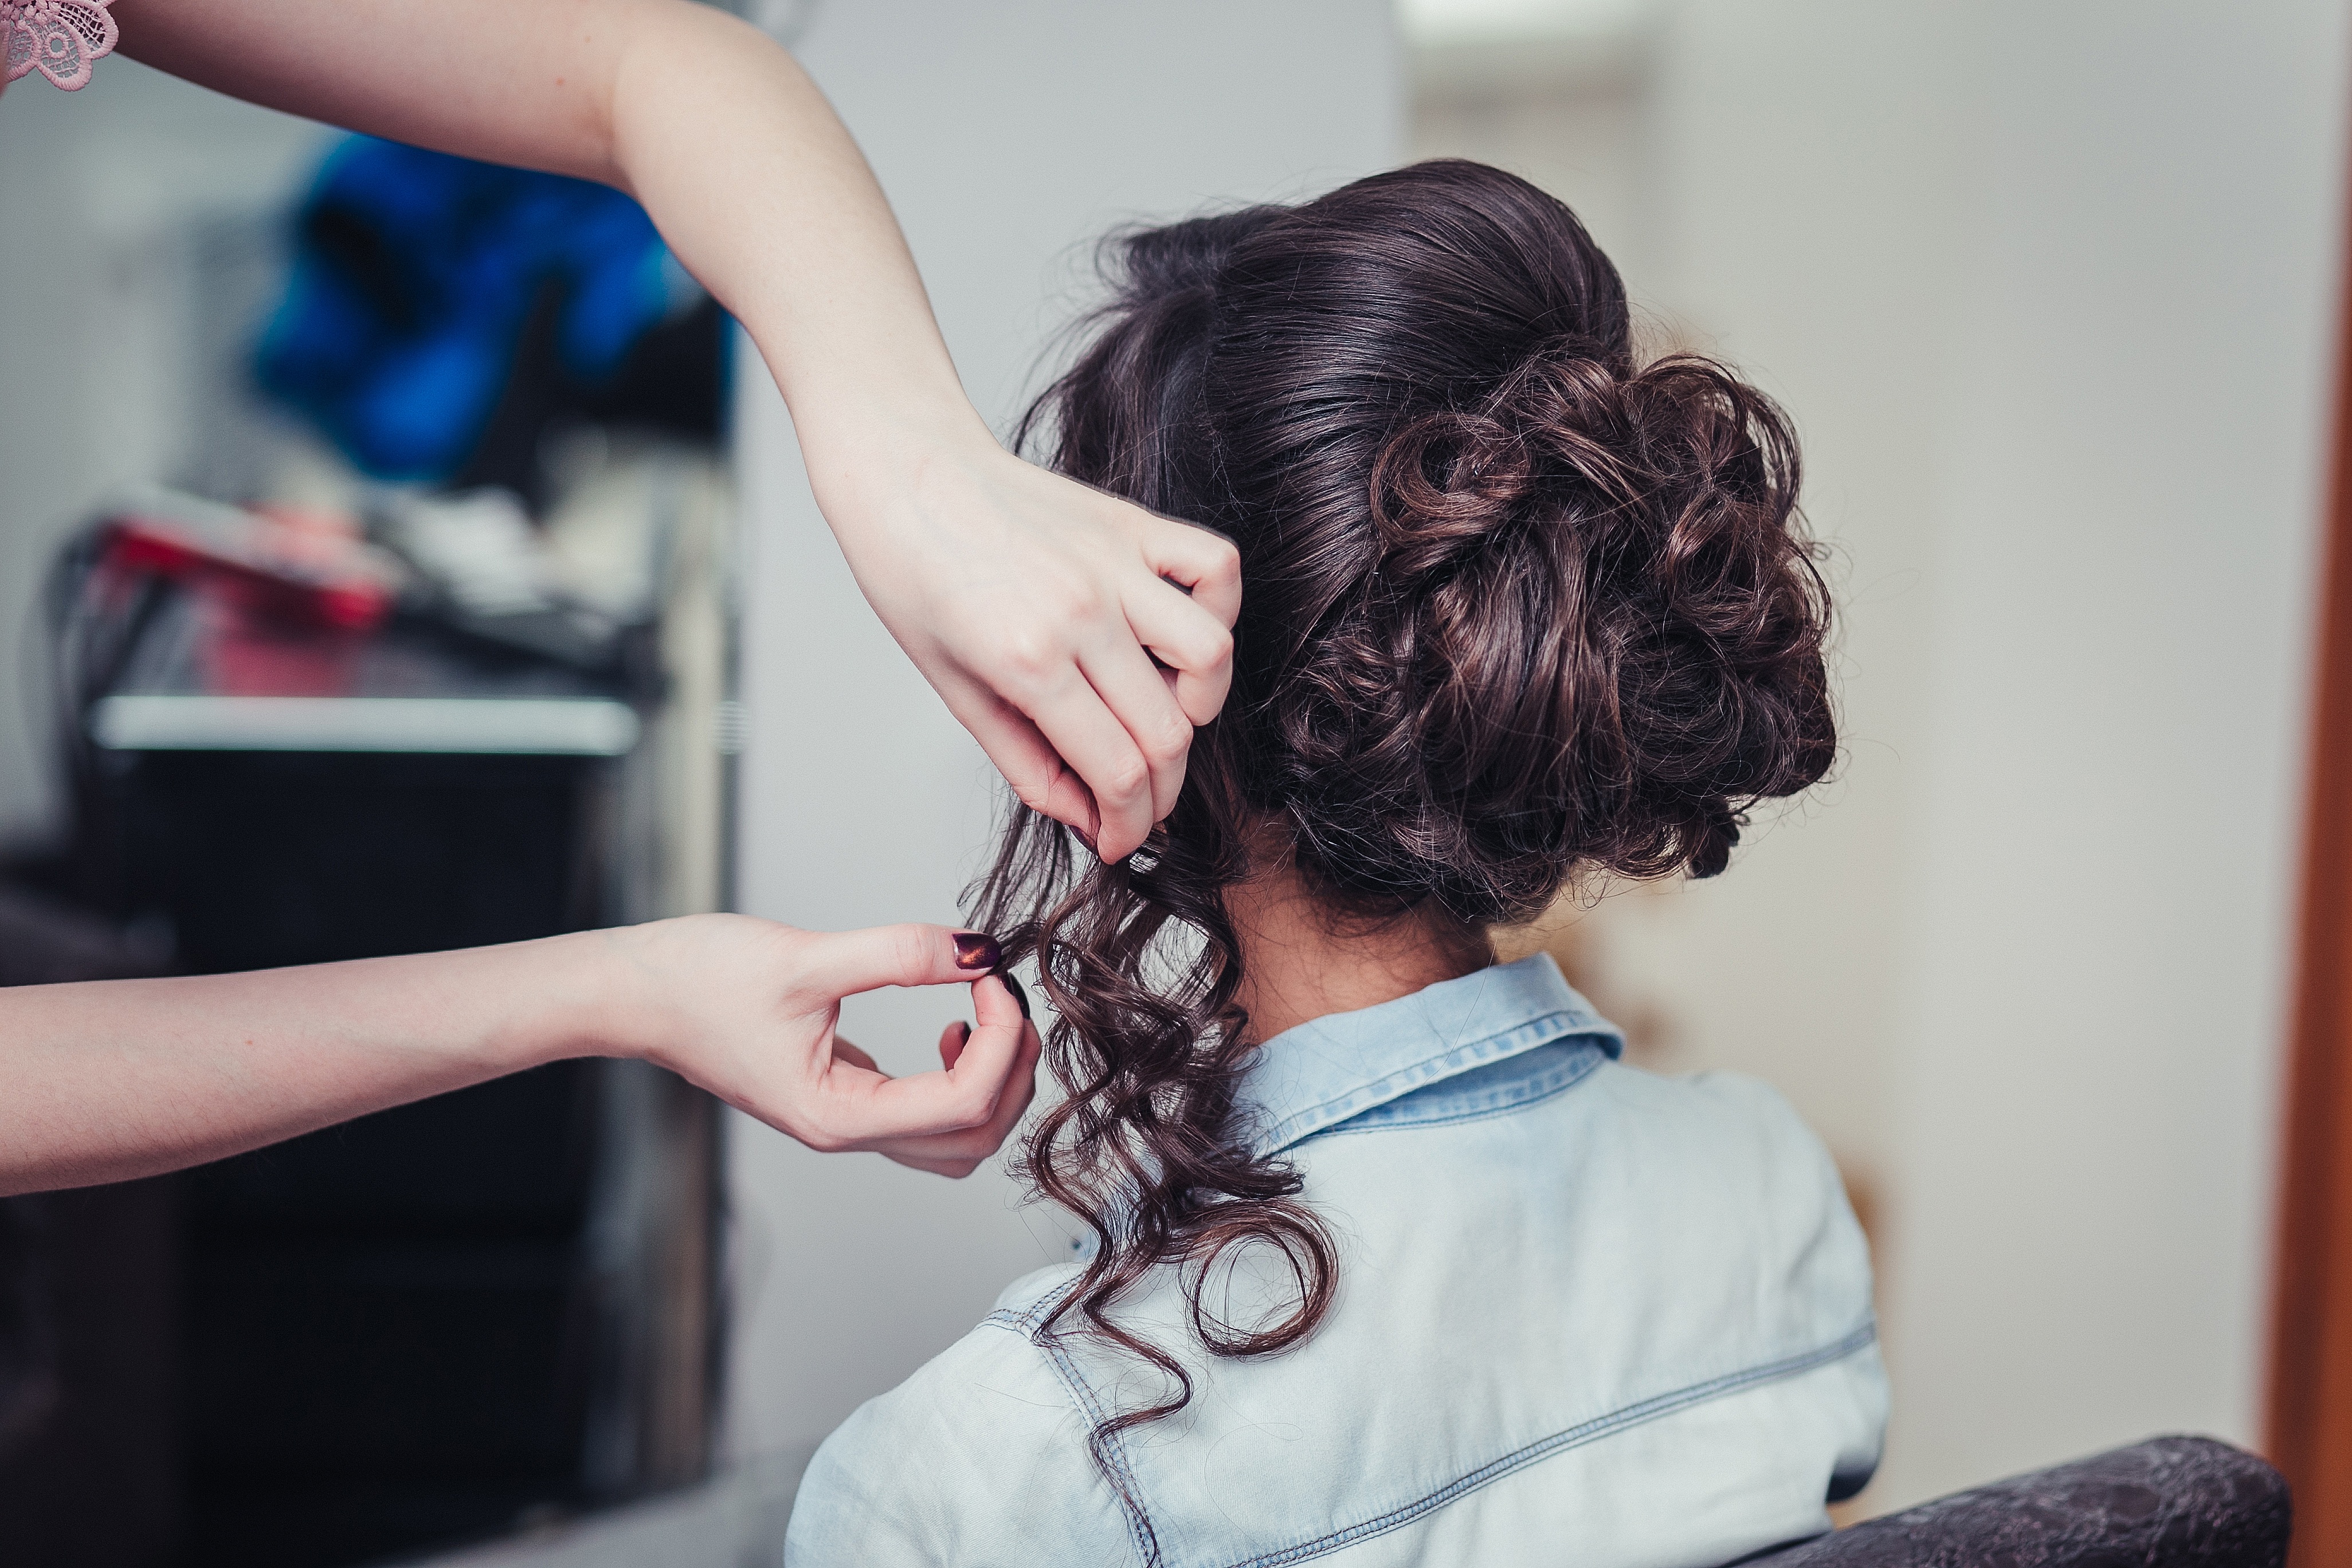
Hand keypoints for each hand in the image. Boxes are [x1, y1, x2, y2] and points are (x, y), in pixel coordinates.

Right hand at [607, 915, 1040, 1177]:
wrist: (634, 994)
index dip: (1000, 1040)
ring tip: (982, 1013)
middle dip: (1012, 1072)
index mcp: (837, 1116)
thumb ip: (899, 954)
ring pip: (955, 1139)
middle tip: (1005, 998)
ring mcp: (844, 1121)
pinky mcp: (841, 1097)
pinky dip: (961, 1078)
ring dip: (991, 1083)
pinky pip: (926, 1115)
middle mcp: (845, 1132)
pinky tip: (949, 1024)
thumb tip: (980, 951)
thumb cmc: (698, 980)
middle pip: (974, 1139)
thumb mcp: (807, 957)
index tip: (992, 976)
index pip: (964, 1103)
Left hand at [829, 432, 1241, 861]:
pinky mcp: (1132, 524)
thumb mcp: (951, 689)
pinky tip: (1179, 634)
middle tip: (1138, 805)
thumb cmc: (912, 575)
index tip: (1120, 840)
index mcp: (1027, 661)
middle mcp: (1081, 612)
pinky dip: (1217, 610)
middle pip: (1169, 733)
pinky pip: (1216, 567)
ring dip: (1200, 705)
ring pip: (1211, 656)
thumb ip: (1025, 762)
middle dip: (1161, 792)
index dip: (1129, 826)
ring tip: (1163, 713)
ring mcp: (1114, 564)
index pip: (1118, 772)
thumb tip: (1086, 817)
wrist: (903, 470)